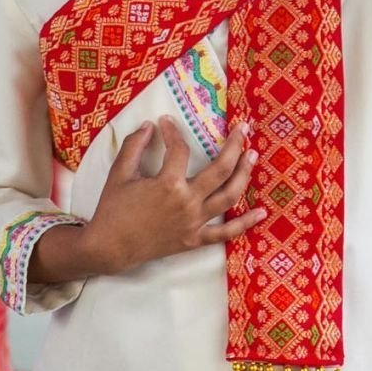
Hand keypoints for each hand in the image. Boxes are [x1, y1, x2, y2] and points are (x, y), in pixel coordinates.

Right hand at [78, 117, 263, 275]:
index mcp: (168, 184)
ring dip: (244, 174)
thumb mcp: (119, 173)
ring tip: (253, 155)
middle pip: (221, 168)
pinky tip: (261, 212)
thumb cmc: (113, 210)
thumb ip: (134, 145)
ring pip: (229, 196)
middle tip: (243, 129)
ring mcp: (194, 222)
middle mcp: (187, 202)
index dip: (173, 131)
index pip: (179, 149)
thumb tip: (150, 125)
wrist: (110, 248)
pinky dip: (245, 224)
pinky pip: (225, 233)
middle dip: (235, 145)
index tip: (167, 122)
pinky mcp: (195, 239)